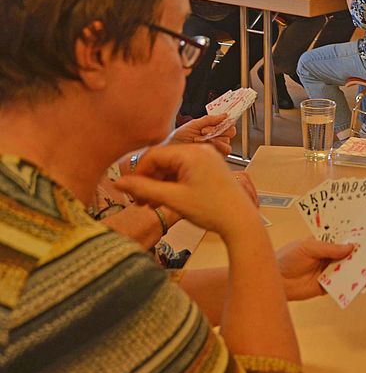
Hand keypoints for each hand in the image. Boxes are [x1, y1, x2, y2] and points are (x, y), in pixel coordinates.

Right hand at [113, 145, 259, 238]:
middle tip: (140, 202)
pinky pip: (186, 171)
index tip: (131, 193)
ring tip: (152, 205)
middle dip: (149, 181)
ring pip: (174, 167)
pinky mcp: (212, 168)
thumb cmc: (210, 210)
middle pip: (164, 161)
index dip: (139, 174)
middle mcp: (200, 150)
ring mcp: (208, 158)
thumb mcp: (173, 199)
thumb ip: (144, 189)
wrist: (240, 222)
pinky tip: (167, 200)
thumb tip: (118, 183)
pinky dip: (174, 184)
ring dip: (160, 184)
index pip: (153, 155)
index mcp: (191, 153)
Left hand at [169, 114, 234, 156]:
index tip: (220, 119)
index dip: (225, 120)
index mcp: (211, 128)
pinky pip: (226, 149)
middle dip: (219, 129)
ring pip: (227, 140)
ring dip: (214, 137)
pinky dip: (217, 145)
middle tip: (205, 130)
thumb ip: (209, 119)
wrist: (170, 153)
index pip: (226, 123)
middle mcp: (215, 137)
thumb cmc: (177, 140)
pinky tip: (206, 144)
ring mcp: (216, 147)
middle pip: (230, 131)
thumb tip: (224, 115)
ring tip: (201, 138)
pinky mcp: (216, 156)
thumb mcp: (192, 125)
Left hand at [276, 238, 354, 299]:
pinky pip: (340, 284)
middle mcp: (326, 257)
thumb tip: (349, 247)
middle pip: (345, 255)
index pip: (340, 239)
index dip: (351, 237)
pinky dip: (348, 282)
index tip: (364, 235)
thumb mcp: (308, 247)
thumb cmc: (286, 259)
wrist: (276, 281)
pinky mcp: (326, 286)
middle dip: (356, 253)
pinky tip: (356, 279)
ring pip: (345, 269)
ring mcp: (327, 271)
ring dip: (355, 268)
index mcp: (322, 244)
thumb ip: (329, 248)